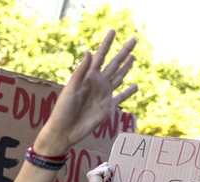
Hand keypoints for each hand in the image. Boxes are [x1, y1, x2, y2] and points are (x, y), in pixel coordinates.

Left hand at [34, 30, 136, 155]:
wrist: (65, 131)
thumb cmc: (63, 110)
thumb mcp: (71, 89)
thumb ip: (81, 72)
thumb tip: (88, 52)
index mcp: (87, 77)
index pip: (100, 57)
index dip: (106, 44)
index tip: (113, 31)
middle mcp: (97, 84)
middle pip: (114, 64)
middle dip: (123, 52)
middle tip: (134, 39)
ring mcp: (104, 95)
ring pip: (119, 77)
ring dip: (126, 67)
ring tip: (133, 57)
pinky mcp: (108, 107)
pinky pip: (121, 98)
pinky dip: (129, 92)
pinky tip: (136, 86)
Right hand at [86, 161, 111, 181]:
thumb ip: (109, 176)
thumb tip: (116, 169)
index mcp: (96, 175)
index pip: (105, 166)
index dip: (110, 171)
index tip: (110, 179)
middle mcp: (93, 172)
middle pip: (106, 164)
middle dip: (110, 172)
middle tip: (108, 181)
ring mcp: (92, 172)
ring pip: (107, 166)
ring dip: (109, 175)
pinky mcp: (93, 173)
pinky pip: (106, 169)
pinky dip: (107, 176)